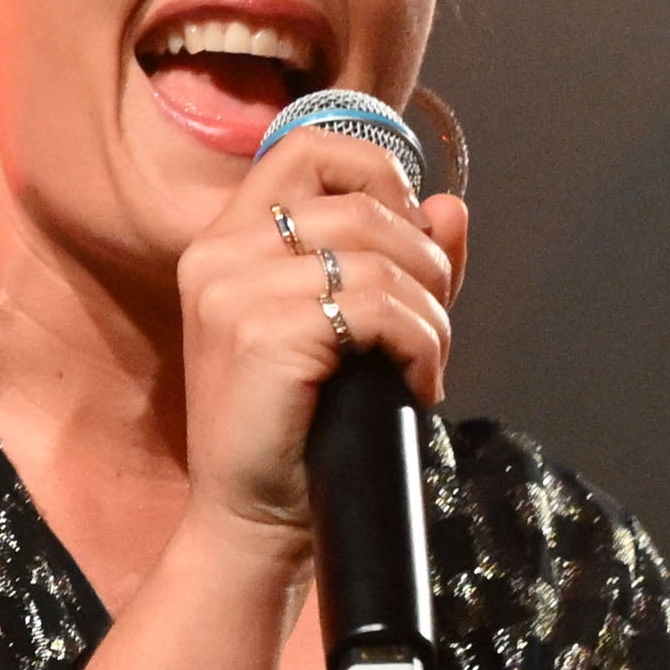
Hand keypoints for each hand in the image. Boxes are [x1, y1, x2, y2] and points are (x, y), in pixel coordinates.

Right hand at [172, 120, 473, 547]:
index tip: (407, 234)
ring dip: (430, 312)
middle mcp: (218, 256)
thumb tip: (452, 207)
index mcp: (224, 243)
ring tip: (425, 363)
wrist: (254, 521)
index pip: (306, 148)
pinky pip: (380, 307)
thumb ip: (399, 261)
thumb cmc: (299, 429)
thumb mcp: (348, 331)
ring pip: (378, 256)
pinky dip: (421, 345)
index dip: (377, 172)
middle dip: (423, 260)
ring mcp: (233, 292)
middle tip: (430, 325)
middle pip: (361, 204)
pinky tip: (416, 386)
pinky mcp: (262, 334)